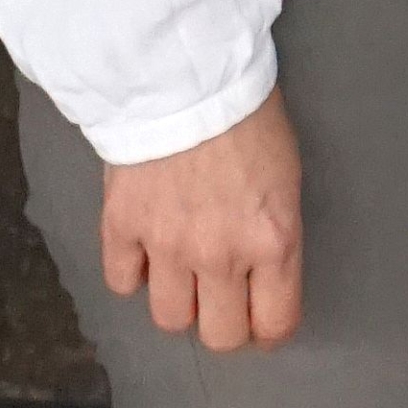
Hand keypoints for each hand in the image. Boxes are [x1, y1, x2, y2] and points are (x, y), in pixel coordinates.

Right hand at [99, 91, 303, 349]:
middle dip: (224, 322)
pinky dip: (132, 271)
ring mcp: (166, 245)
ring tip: (181, 270)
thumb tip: (263, 272)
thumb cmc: (246, 113)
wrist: (184, 70)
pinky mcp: (121, 227)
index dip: (268, 328)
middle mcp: (221, 255)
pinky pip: (122, 282)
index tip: (262, 318)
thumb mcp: (285, 176)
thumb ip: (274, 234)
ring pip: (169, 319)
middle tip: (222, 298)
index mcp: (272, 240)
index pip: (275, 323)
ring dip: (178, 300)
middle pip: (220, 336)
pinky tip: (144, 248)